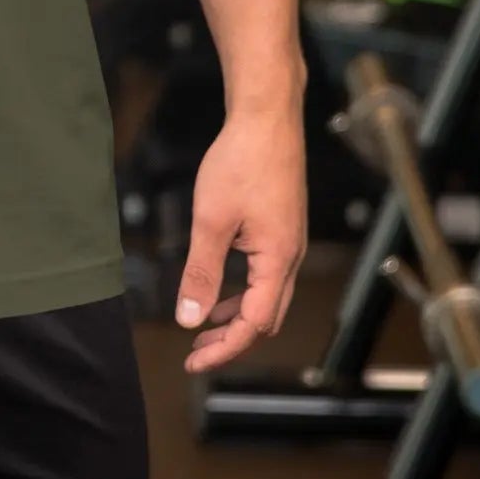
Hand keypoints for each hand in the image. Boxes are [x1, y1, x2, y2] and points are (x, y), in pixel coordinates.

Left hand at [175, 101, 306, 373]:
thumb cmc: (241, 161)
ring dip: (237, 316)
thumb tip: (189, 319)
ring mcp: (289, 242)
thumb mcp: (212, 220)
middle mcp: (290, 257)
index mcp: (278, 261)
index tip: (193, 361)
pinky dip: (242, 290)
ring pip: (267, 297)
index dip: (224, 348)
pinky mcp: (281, 228)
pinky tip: (220, 286)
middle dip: (232, 340)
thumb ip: (201, 272)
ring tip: (204, 325)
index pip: (254, 324)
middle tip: (196, 351)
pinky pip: (265, 275)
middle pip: (265, 318)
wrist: (267, 117)